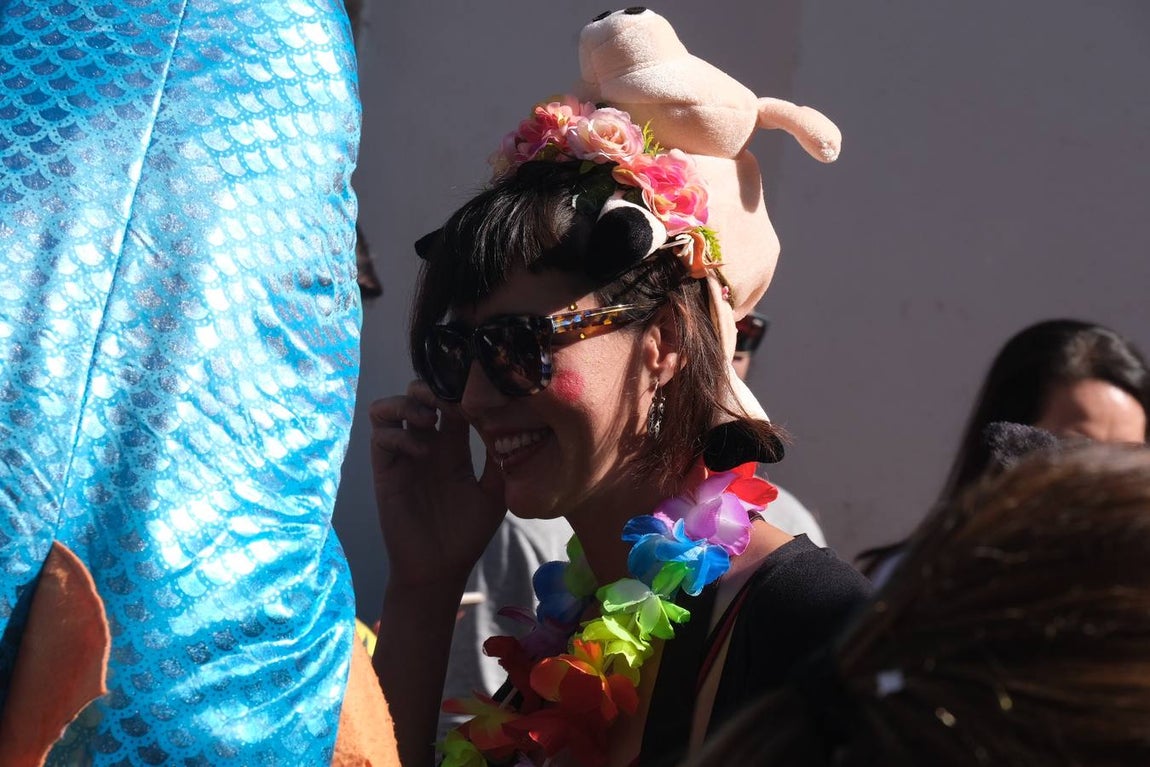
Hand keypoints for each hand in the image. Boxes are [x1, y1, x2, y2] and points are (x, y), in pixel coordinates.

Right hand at [370, 380, 505, 588]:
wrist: (439, 569)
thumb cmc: (467, 534)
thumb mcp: (495, 493)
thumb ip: (500, 460)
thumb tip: (512, 424)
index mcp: (452, 447)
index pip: (451, 401)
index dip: (461, 391)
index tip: (479, 395)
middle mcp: (425, 445)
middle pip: (417, 393)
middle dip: (432, 387)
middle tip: (452, 399)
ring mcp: (403, 456)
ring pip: (390, 407)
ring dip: (408, 404)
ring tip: (431, 420)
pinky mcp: (386, 472)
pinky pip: (380, 437)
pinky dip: (399, 434)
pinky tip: (422, 451)